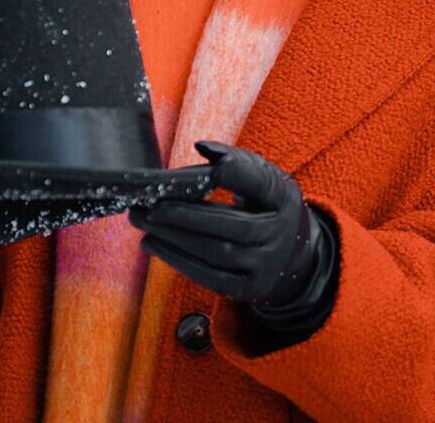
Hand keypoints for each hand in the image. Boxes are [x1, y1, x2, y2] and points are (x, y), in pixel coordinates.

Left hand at [129, 141, 321, 307]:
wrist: (291, 256)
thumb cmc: (266, 207)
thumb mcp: (262, 180)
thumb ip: (235, 161)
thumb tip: (201, 146)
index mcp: (284, 198)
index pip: (261, 184)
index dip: (240, 173)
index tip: (214, 166)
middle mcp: (279, 233)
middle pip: (231, 225)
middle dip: (187, 215)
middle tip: (152, 205)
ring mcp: (264, 264)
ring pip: (216, 252)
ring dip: (174, 237)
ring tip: (144, 221)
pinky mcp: (247, 288)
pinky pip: (209, 276)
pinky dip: (178, 260)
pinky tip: (153, 243)